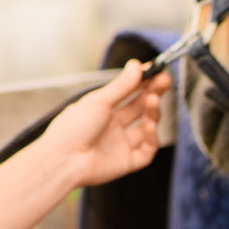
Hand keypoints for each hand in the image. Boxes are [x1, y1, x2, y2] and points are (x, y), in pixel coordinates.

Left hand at [41, 59, 171, 186]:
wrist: (64, 161)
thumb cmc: (72, 129)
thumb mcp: (98, 101)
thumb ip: (121, 85)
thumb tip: (137, 66)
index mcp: (100, 111)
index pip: (127, 93)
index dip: (142, 82)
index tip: (155, 71)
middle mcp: (111, 127)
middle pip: (139, 108)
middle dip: (152, 94)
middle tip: (164, 81)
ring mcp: (120, 145)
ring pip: (145, 128)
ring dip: (152, 113)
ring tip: (153, 100)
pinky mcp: (127, 162)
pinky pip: (147, 150)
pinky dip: (151, 137)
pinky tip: (149, 125)